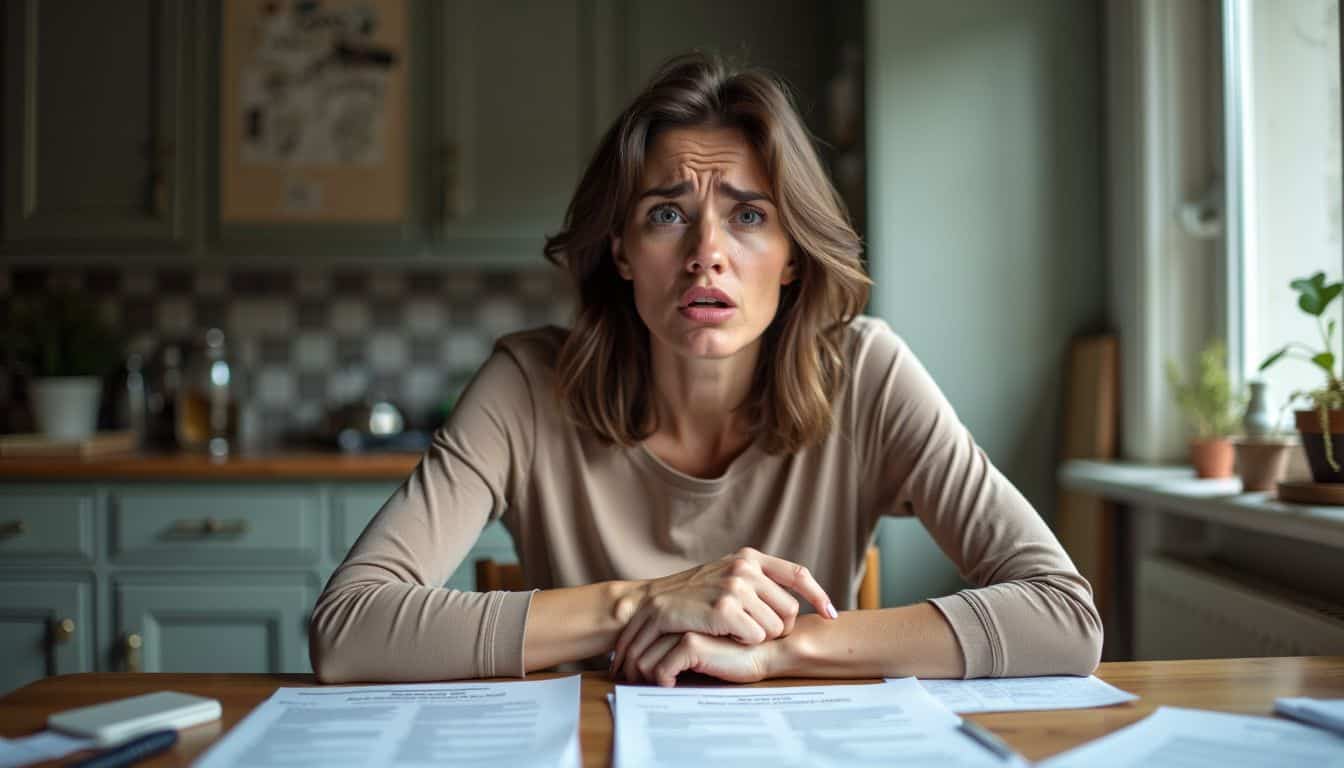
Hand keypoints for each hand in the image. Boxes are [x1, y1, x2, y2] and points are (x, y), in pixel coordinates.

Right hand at [611, 547, 834, 681]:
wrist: (651, 607)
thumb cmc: (690, 599)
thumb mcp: (725, 577)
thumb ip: (756, 580)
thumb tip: (797, 600)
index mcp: (749, 558)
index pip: (798, 574)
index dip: (819, 596)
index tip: (832, 615)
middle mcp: (745, 567)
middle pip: (790, 610)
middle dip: (777, 628)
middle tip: (751, 633)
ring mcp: (735, 585)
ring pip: (775, 627)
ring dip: (757, 638)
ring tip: (731, 633)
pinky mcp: (724, 607)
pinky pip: (756, 637)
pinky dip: (744, 643)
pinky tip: (724, 637)